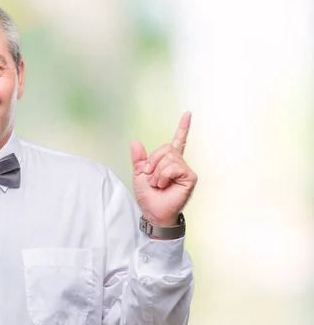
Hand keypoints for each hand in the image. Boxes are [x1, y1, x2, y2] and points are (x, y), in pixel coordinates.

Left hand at [130, 112, 197, 226]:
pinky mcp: (190, 177)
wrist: (152, 210)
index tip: (188, 114)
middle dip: (153, 162)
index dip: (183, 127)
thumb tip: (136, 142)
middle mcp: (178, 163)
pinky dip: (164, 176)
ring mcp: (185, 169)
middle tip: (151, 176)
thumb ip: (139, 158)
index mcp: (168, 161)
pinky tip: (165, 184)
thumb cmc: (148, 195)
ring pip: (168, 158)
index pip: (177, 140)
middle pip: (165, 148)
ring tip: (159, 183)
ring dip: (157, 172)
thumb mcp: (139, 174)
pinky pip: (173, 167)